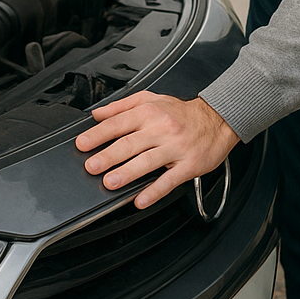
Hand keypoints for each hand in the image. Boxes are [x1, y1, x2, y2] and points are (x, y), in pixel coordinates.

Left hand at [74, 91, 239, 208]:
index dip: (98, 134)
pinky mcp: (188, 165)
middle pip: (129, 144)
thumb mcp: (150, 99)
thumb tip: (97, 113)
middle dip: (107, 156)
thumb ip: (121, 106)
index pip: (117, 123)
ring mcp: (174, 148)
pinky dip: (154, 191)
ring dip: (126, 173)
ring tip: (110, 182)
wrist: (217, 119)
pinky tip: (140, 199)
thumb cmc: (180, 112)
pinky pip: (169, 180)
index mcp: (148, 113)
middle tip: (91, 166)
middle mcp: (160, 129)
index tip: (83, 144)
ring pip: (147, 162)